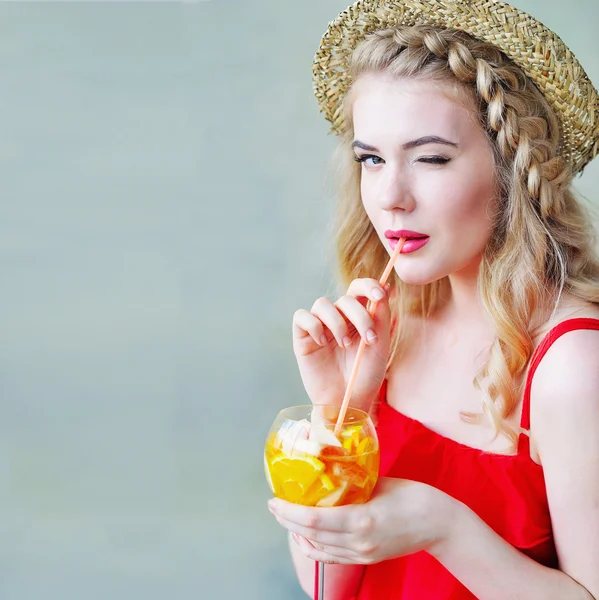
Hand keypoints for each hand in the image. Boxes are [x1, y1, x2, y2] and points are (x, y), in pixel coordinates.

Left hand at [268, 478, 457, 564]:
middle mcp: (359, 542)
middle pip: (312, 535)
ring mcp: (363, 553)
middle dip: (287, 521)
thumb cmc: (412, 496)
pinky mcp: (366, 558)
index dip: (289, 512)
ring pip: (319, 549)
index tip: (274, 500)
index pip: (314, 520)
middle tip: (273, 505)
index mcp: (363, 519)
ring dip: (297, 533)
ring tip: (285, 517)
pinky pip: (331, 557)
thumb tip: (325, 470)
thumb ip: (351, 482)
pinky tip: (304, 535)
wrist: (439, 523)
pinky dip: (313, 547)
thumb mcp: (378, 482)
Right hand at [292, 278, 391, 409]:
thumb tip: (385, 286)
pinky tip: (322, 343)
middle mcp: (338, 318)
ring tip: (345, 345)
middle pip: (345, 298)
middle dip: (360, 315)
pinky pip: (302, 316)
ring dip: (337, 322)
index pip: (359, 288)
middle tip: (369, 338)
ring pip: (323, 304)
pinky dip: (313, 325)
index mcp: (358, 316)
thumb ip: (381, 315)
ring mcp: (319, 326)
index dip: (368, 285)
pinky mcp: (303, 337)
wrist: (347, 401)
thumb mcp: (380, 344)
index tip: (380, 294)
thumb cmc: (365, 375)